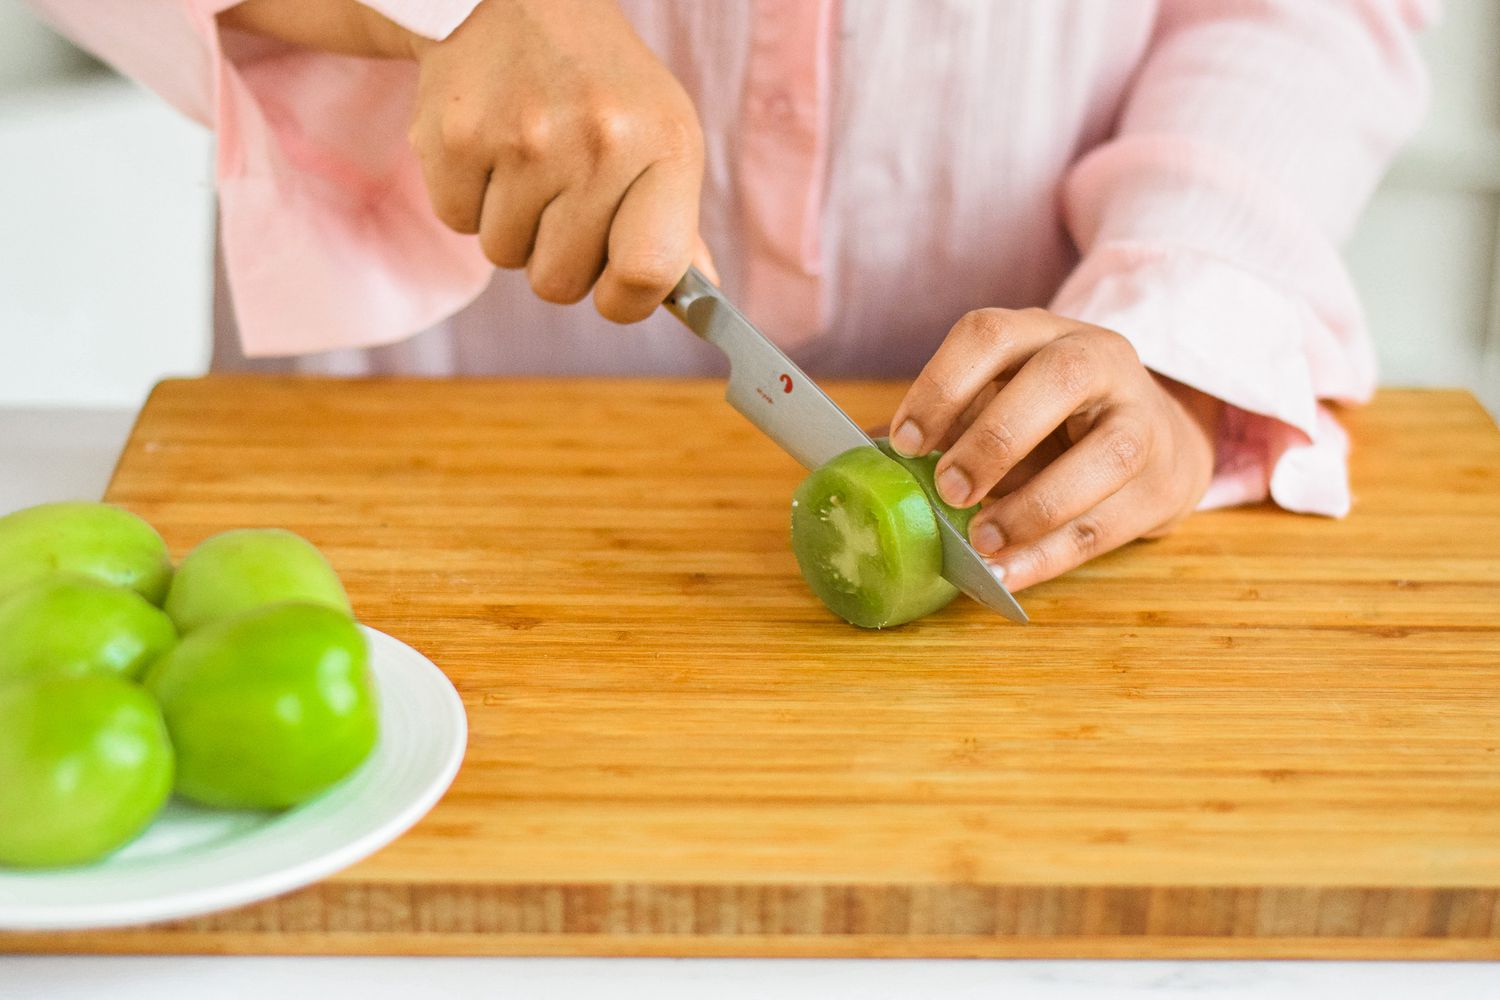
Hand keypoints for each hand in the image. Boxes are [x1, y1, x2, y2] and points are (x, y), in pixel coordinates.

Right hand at [406, 0, 712, 320]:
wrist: (517, 2)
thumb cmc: (603, 87)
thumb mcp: (662, 137)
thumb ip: (677, 226)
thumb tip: (698, 297)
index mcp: (663, 147)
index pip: (649, 272)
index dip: (627, 302)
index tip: (616, 290)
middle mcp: (597, 142)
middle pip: (560, 282)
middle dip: (558, 257)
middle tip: (563, 201)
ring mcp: (522, 139)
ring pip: (505, 256)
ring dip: (512, 225)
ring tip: (528, 164)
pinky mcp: (455, 136)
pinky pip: (457, 221)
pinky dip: (469, 198)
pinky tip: (491, 148)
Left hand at [888, 308, 1221, 591]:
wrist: (1155, 435)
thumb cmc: (1050, 419)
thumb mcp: (997, 401)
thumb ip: (943, 425)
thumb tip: (862, 464)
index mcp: (1042, 332)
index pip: (990, 335)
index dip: (941, 386)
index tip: (906, 444)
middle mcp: (1100, 360)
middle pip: (1060, 378)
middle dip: (996, 439)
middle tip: (948, 491)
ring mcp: (1142, 418)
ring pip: (1108, 453)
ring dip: (1035, 505)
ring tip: (981, 541)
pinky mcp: (1164, 482)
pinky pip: (1112, 522)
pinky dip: (1052, 554)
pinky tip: (1008, 574)